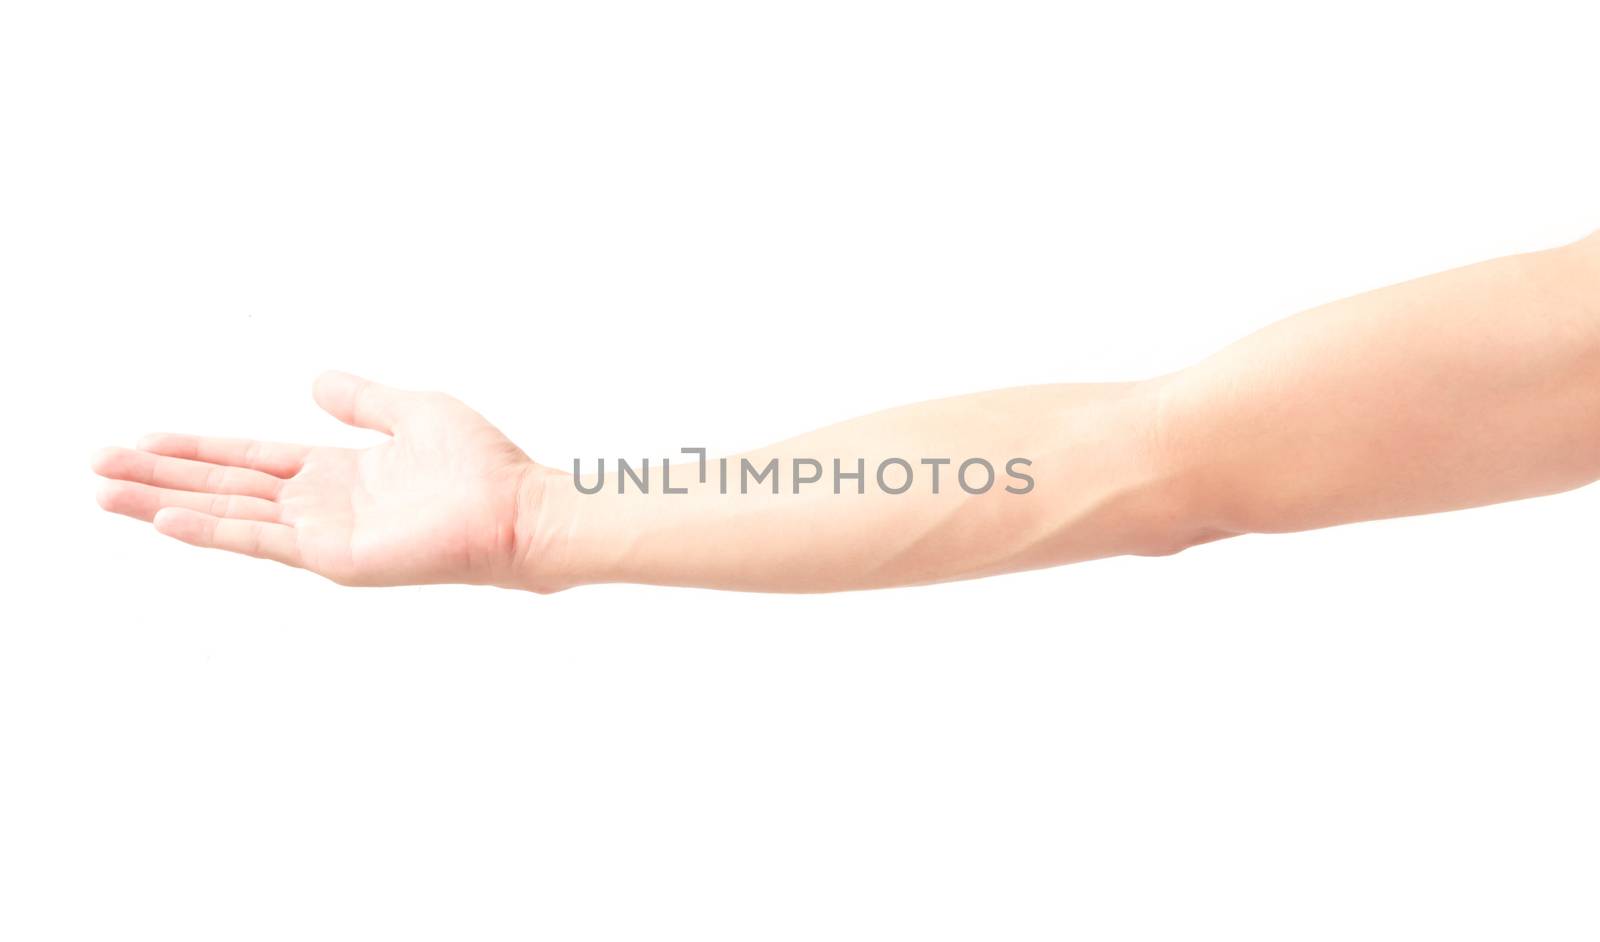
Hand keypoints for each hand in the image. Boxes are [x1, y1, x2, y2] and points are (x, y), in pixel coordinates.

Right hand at [92, 372, 559, 589]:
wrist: (518, 509)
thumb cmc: (481, 465)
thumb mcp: (412, 412)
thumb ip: (361, 400)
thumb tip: (315, 381)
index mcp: (336, 473)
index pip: (248, 459)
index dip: (195, 449)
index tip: (142, 438)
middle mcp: (321, 505)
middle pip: (222, 488)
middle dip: (159, 478)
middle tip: (95, 466)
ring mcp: (324, 534)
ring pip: (227, 515)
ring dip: (164, 504)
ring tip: (105, 493)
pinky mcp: (336, 557)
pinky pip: (263, 541)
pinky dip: (212, 530)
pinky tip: (166, 519)